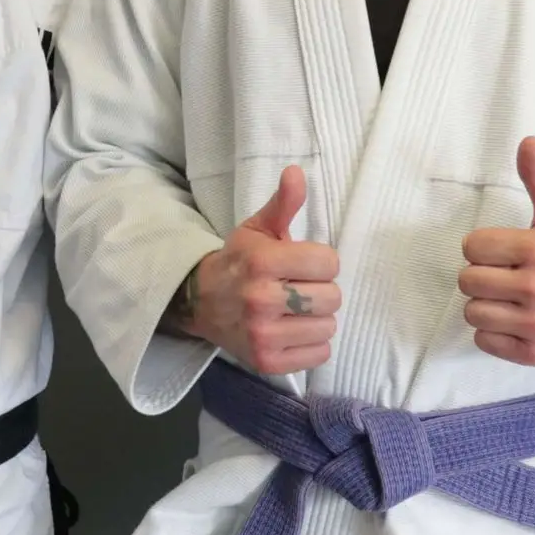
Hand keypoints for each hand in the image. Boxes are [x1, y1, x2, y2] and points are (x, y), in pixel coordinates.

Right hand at [168, 167, 341, 376]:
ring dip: (318, 319)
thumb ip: (284, 203)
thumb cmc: (239, 261)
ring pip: (328, 327)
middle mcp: (260, 299)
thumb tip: (297, 172)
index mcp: (262, 261)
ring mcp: (262, 335)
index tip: (303, 264)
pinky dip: (312, 345)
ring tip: (295, 311)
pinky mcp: (267, 362)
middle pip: (332, 297)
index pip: (329, 262)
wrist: (202, 302)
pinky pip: (320, 354)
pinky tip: (293, 331)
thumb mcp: (258, 228)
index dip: (321, 262)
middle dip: (321, 290)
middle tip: (299, 288)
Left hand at [458, 137, 534, 367]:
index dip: (484, 246)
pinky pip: (484, 341)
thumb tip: (527, 140)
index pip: (472, 246)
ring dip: (485, 303)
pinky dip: (493, 331)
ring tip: (508, 296)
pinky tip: (513, 318)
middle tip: (506, 273)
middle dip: (483, 273)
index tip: (504, 250)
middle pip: (468, 280)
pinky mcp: (534, 353)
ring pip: (472, 311)